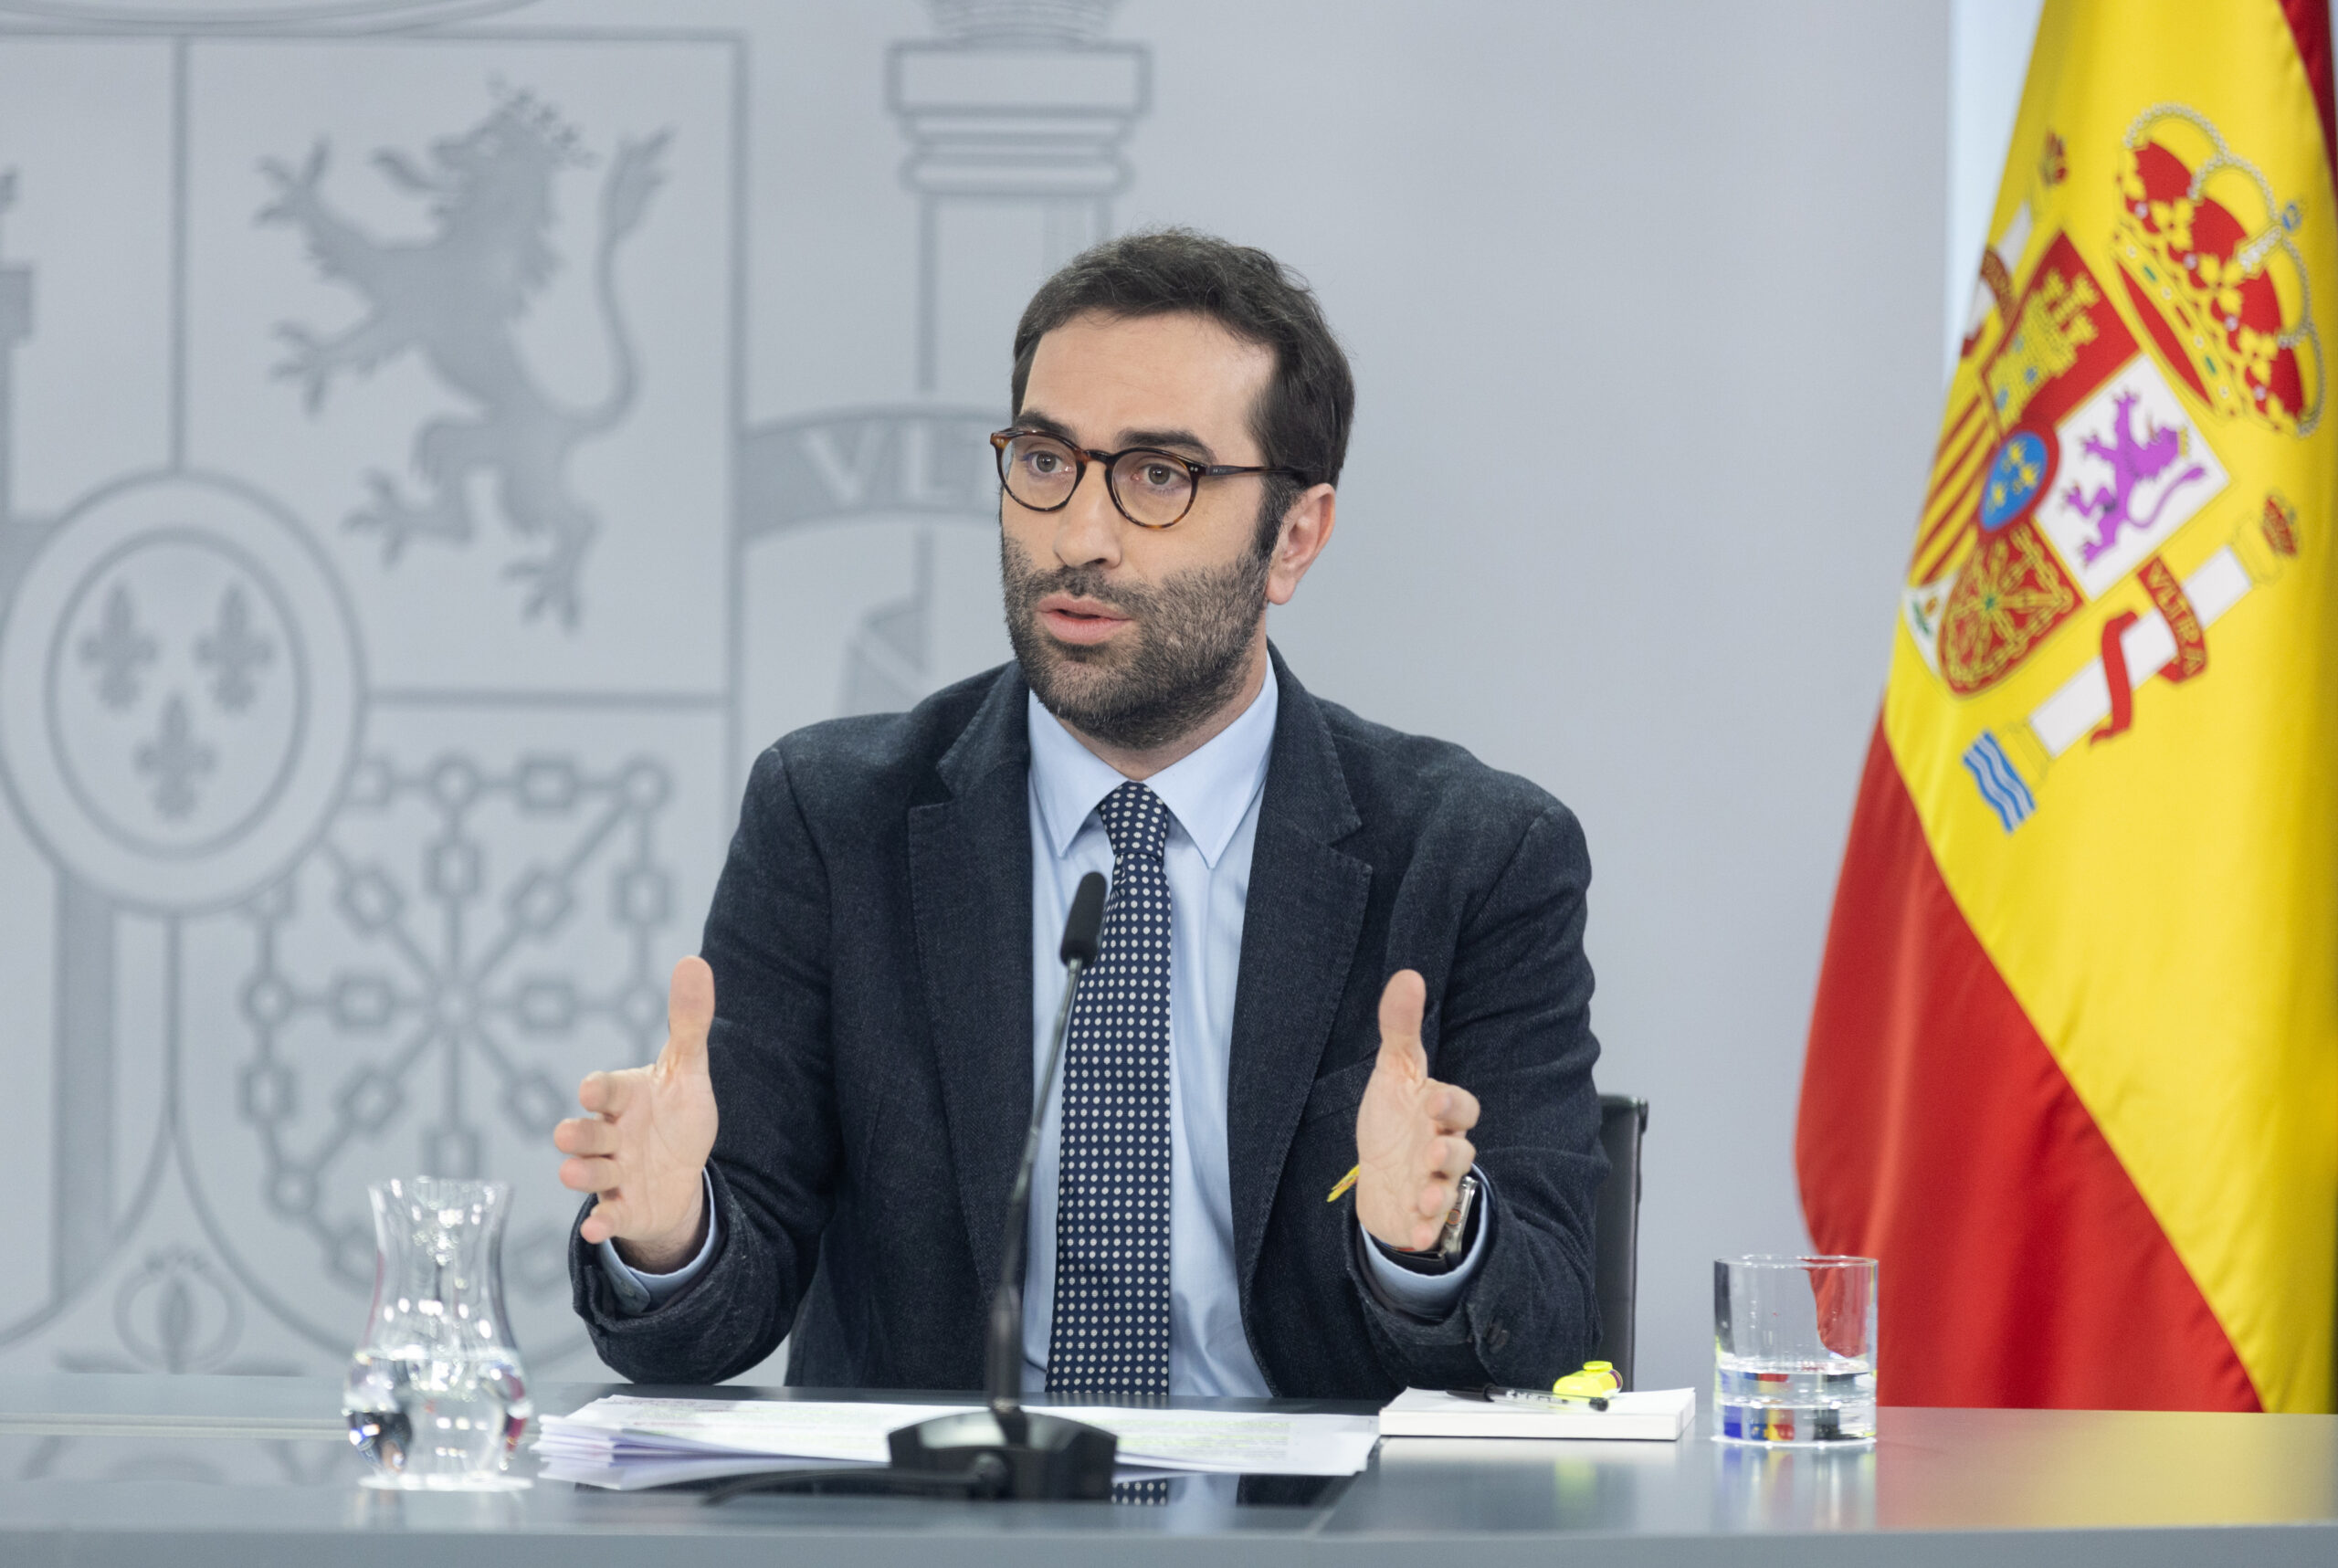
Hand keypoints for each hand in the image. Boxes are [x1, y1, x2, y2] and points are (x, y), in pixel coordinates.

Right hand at [554, 957, 719, 1271]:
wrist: (680, 1171)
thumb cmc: (674, 1114)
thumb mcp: (686, 1070)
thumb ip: (689, 1021)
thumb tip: (694, 962)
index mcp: (623, 1099)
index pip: (606, 1089)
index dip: (599, 1089)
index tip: (592, 1088)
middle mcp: (610, 1135)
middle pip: (585, 1133)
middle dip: (577, 1133)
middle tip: (571, 1133)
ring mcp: (613, 1172)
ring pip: (588, 1173)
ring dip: (581, 1174)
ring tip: (575, 1174)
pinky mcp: (622, 1207)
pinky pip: (607, 1215)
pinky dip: (601, 1222)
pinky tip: (597, 1228)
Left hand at [1354, 969, 1479, 1251]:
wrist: (1378, 1178)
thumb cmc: (1393, 1122)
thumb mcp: (1393, 1073)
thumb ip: (1400, 1027)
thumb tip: (1408, 975)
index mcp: (1440, 1115)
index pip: (1461, 1108)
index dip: (1451, 1105)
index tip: (1431, 1100)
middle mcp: (1443, 1150)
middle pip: (1461, 1151)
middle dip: (1450, 1152)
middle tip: (1433, 1150)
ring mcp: (1434, 1185)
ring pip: (1450, 1189)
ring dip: (1440, 1192)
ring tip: (1426, 1195)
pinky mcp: (1421, 1216)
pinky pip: (1433, 1226)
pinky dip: (1427, 1231)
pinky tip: (1418, 1233)